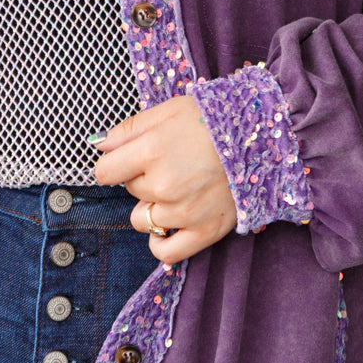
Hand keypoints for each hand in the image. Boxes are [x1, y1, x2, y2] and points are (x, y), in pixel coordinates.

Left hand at [92, 93, 237, 263]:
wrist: (264, 138)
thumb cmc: (216, 119)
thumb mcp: (169, 110)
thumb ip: (129, 129)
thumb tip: (97, 144)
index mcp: (151, 150)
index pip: (104, 172)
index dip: (115, 163)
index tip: (129, 159)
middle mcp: (164, 184)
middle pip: (128, 191)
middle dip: (142, 178)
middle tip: (173, 163)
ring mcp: (183, 211)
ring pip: (142, 219)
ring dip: (153, 206)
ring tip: (180, 188)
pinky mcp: (204, 230)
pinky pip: (166, 252)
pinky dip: (161, 243)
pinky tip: (169, 226)